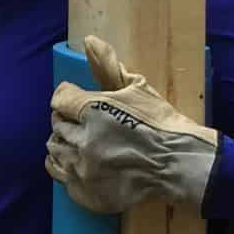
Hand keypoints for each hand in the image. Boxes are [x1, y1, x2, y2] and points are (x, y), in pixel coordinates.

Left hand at [47, 34, 218, 214]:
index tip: (80, 104)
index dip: (69, 100)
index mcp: (92, 111)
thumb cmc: (161, 124)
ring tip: (84, 145)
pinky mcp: (85, 192)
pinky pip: (62, 178)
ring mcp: (82, 169)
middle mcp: (82, 141)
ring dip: (65, 145)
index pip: (59, 100)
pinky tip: (84, 165)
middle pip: (56, 126)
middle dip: (68, 123)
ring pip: (55, 152)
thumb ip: (108, 66)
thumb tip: (89, 41)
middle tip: (86, 126)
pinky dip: (69, 170)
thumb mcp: (137, 88)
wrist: (179, 166)